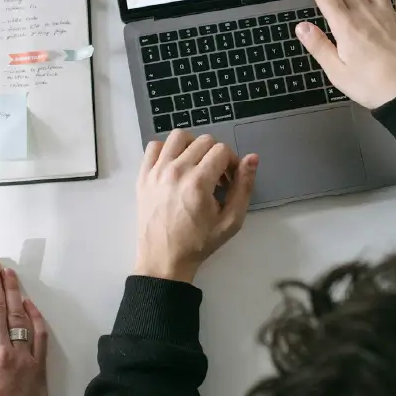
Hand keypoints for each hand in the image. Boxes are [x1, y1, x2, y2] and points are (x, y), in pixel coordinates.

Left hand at [134, 130, 257, 282]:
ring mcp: (156, 171)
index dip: (232, 162)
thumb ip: (244, 187)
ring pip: (178, 136)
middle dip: (216, 155)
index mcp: (198, 182)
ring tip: (196, 165)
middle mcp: (176, 170)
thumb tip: (252, 158)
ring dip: (192, 146)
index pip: (222, 150)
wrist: (164, 259)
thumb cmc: (199, 242)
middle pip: (203, 141)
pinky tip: (174, 166)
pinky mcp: (143, 176)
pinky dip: (166, 150)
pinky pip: (154, 146)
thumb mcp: (231, 221)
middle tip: (216, 177)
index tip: (229, 180)